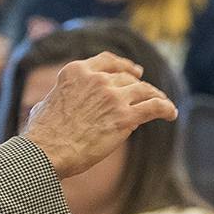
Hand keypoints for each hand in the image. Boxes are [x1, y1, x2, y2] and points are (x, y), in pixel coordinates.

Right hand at [20, 52, 177, 178]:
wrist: (46, 151)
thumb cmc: (41, 135)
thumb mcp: (45, 103)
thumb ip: (59, 97)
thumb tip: (55, 102)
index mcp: (76, 71)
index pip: (107, 61)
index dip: (124, 65)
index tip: (134, 70)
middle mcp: (97, 79)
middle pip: (126, 78)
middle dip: (140, 85)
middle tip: (150, 92)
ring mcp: (113, 97)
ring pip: (144, 90)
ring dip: (156, 95)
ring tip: (164, 103)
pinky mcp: (125, 117)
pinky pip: (154, 107)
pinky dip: (166, 108)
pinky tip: (171, 113)